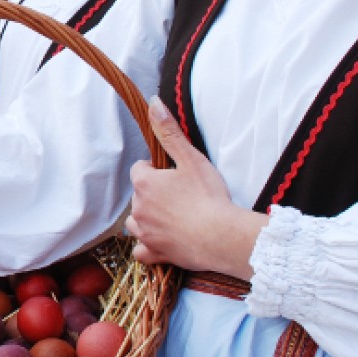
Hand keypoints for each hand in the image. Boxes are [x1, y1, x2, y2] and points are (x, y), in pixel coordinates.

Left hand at [125, 97, 266, 278]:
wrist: (221, 236)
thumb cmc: (208, 196)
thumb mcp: (190, 158)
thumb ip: (168, 131)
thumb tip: (152, 103)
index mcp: (144, 183)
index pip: (139, 169)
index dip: (156, 170)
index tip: (174, 174)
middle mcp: (138, 209)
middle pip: (139, 195)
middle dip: (154, 194)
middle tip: (181, 196)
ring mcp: (144, 233)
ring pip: (136, 223)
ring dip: (148, 219)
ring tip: (173, 217)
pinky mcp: (154, 253)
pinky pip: (142, 251)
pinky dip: (149, 246)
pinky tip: (163, 242)